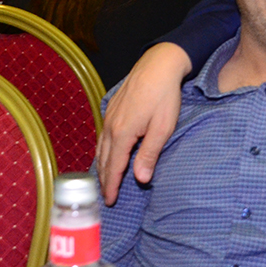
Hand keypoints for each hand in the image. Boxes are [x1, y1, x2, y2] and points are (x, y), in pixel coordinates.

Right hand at [96, 42, 193, 203]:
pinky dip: (103, 149)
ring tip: (104, 180)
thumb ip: (149, 153)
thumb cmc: (164, 95)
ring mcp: (109, 116)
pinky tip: (107, 153)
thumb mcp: (163, 127)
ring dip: (102, 165)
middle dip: (103, 179)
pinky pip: (103, 135)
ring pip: (101, 147)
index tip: (109, 201)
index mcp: (122, 133)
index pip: (113, 167)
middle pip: (103, 159)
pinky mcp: (112, 108)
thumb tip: (140, 179)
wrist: (158, 65)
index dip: (111, 186)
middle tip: (105, 196)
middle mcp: (110, 126)